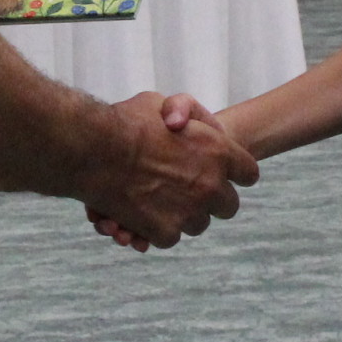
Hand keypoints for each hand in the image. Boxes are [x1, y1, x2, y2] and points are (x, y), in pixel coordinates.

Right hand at [83, 91, 255, 250]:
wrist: (93, 151)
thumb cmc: (124, 122)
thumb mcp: (158, 103)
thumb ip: (181, 112)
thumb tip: (182, 125)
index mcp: (218, 152)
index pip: (248, 173)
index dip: (236, 173)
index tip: (224, 174)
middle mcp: (210, 185)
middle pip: (228, 206)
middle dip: (212, 200)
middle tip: (192, 192)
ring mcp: (189, 212)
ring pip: (199, 225)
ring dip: (184, 216)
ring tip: (160, 201)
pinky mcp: (165, 232)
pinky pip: (170, 238)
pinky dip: (155, 230)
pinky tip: (140, 214)